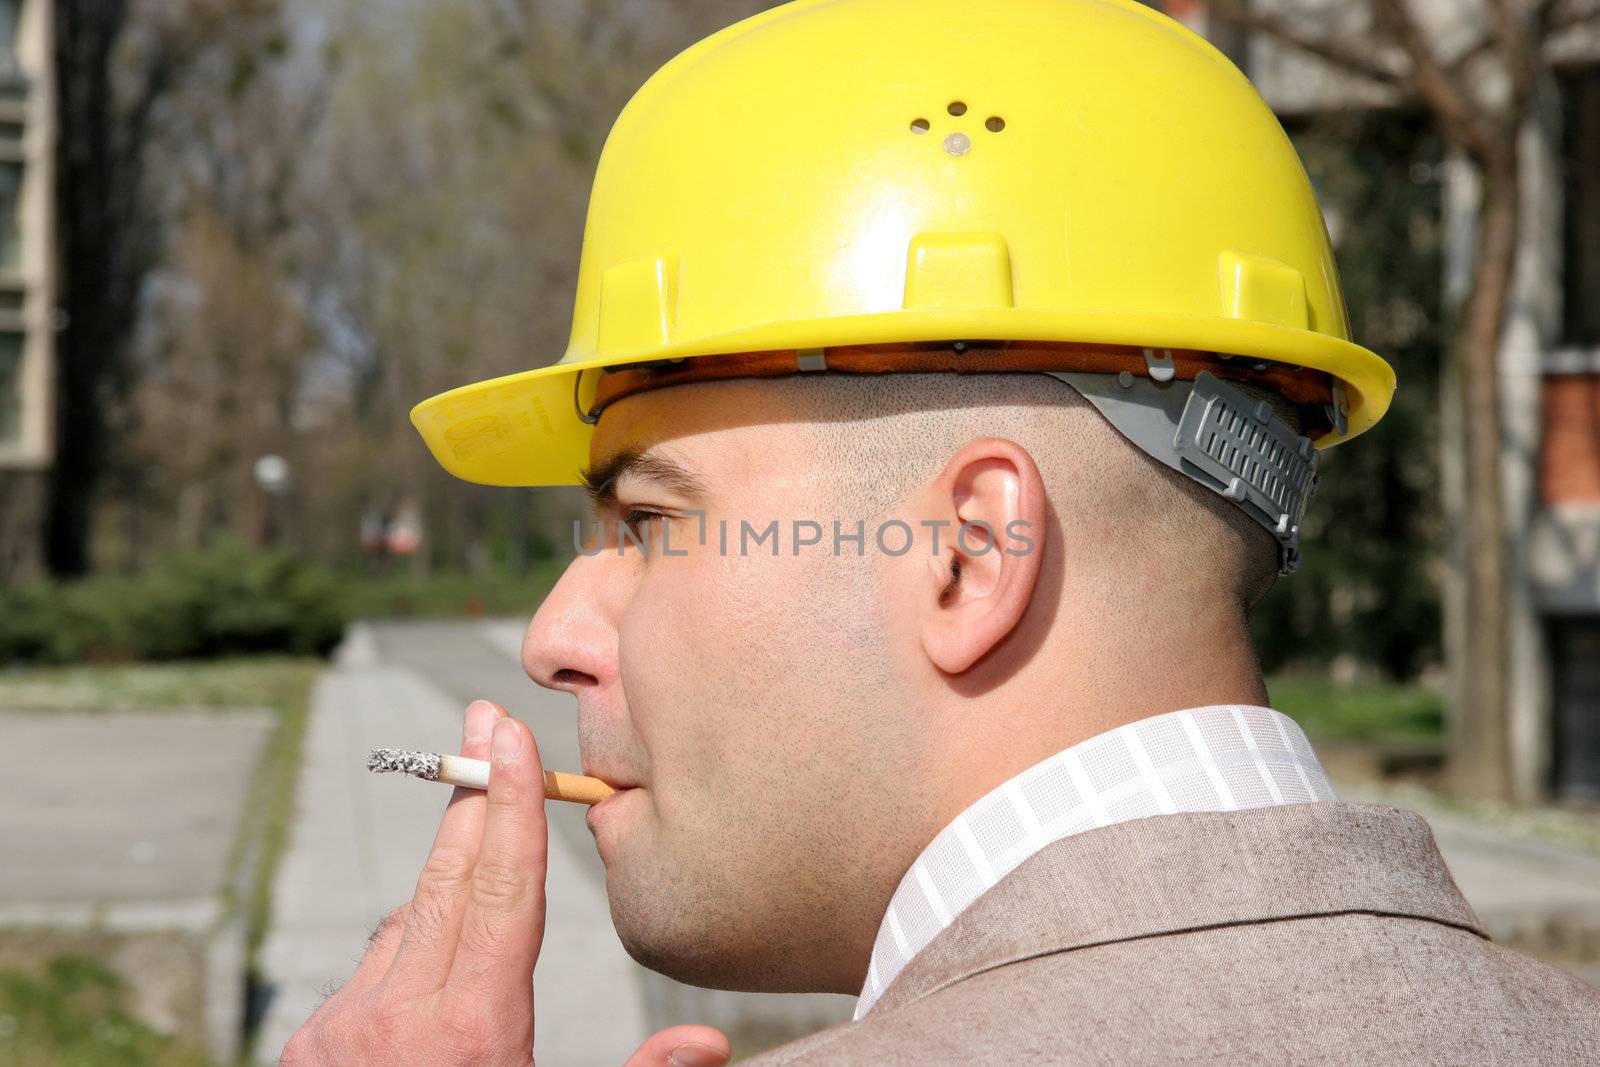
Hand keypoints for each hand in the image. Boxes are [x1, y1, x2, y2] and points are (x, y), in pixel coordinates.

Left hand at [281, 699, 731, 1066]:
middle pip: (447, 877)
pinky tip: (428, 948)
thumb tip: (708, 1043)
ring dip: (444, 872)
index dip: (513, 805)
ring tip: (475, 816)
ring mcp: (342, 1028)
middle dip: (473, 793)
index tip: (510, 736)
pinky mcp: (309, 1046)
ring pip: (404, 922)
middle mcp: (398, 1015)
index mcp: (473, 1032)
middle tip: (483, 721)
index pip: (501, 890)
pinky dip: (405, 943)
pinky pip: (371, 968)